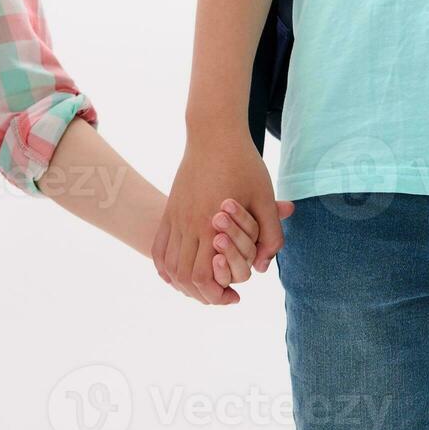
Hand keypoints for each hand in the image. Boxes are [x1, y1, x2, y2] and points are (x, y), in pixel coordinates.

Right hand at [154, 129, 286, 304]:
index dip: (216, 294)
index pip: (204, 276)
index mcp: (211, 224)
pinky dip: (164, 268)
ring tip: (203, 287)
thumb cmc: (243, 164)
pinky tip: (177, 275)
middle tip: (221, 296)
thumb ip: (270, 234)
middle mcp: (187, 224)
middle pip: (184, 277)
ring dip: (183, 284)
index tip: (233, 295)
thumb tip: (262, 267)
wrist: (213, 133)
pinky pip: (158, 248)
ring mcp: (174, 217)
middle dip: (201, 294)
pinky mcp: (169, 210)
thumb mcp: (265, 197)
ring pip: (169, 266)